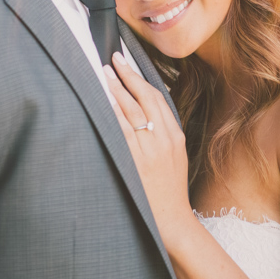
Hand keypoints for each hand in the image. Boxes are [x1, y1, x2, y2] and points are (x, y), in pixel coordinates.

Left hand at [104, 53, 193, 251]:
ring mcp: (149, 148)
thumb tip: (145, 112)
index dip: (141, 78)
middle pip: (144, 97)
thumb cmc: (169, 189)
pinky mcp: (135, 160)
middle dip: (128, 75)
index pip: (157, 97)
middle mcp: (163, 138)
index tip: (128, 65)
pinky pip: (121, 130)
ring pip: (131, 110)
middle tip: (113, 59)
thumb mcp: (175, 156)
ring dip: (116, 88)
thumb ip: (163, 134)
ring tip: (104, 73)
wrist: (170, 219)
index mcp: (174, 135)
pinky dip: (113, 112)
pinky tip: (104, 100)